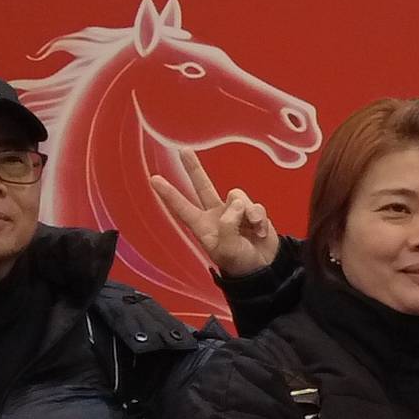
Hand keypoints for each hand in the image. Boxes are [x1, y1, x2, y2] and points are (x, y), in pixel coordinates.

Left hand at [152, 148, 282, 279]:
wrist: (264, 268)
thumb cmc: (240, 262)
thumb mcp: (227, 250)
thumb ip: (228, 225)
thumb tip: (236, 203)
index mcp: (203, 226)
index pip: (182, 207)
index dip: (169, 194)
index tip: (154, 179)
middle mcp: (216, 214)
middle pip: (203, 186)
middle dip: (194, 168)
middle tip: (184, 150)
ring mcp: (235, 211)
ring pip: (236, 195)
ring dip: (246, 212)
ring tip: (252, 230)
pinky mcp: (252, 211)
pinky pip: (254, 205)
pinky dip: (259, 218)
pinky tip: (260, 232)